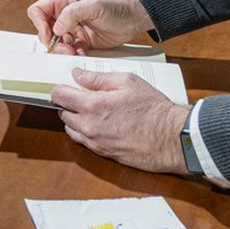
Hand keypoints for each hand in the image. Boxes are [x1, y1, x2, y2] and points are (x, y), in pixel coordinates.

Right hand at [28, 0, 152, 53]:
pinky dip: (74, 55)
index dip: (39, 23)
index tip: (49, 34)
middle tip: (64, 46)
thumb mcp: (94, 5)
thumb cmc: (116, 5)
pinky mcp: (82, 42)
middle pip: (45, 30)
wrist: (133, 19)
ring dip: (63, 50)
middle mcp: (66, 16)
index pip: (39, 10)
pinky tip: (83, 52)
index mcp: (64, 2)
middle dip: (51, 41)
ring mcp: (73, 30)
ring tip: (74, 50)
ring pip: (57, 43)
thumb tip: (56, 26)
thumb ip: (72, 13)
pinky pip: (71, 51)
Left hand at [50, 69, 190, 172]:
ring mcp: (95, 143)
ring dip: (75, 119)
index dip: (59, 89)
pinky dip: (85, 132)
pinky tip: (99, 124)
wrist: (171, 138)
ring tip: (91, 110)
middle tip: (81, 96)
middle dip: (68, 104)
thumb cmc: (153, 108)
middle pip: (62, 113)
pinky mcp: (103, 154)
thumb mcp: (128, 81)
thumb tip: (78, 74)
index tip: (65, 86)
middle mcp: (89, 127)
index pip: (59, 96)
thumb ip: (98, 78)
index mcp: (92, 106)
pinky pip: (84, 142)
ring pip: (71, 130)